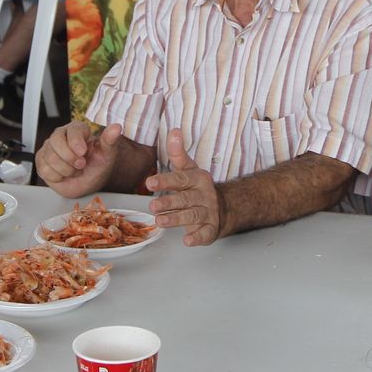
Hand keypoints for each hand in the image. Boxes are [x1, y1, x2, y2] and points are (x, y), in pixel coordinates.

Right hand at [36, 121, 121, 197]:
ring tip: (74, 170)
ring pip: (50, 158)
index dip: (76, 143)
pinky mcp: (42, 161)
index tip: (83, 153)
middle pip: (56, 142)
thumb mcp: (107, 154)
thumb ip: (110, 140)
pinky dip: (57, 176)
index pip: (72, 130)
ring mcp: (49, 148)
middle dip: (70, 159)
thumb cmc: (97, 165)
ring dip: (66, 170)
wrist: (89, 182)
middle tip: (81, 165)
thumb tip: (117, 127)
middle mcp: (60, 135)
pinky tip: (64, 174)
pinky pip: (44, 169)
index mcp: (76, 129)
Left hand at [146, 130, 224, 245]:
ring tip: (160, 221)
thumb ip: (178, 153)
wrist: (222, 207)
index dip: (165, 180)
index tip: (149, 182)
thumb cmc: (197, 187)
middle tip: (152, 205)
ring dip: (176, 219)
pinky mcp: (211, 229)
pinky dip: (197, 238)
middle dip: (169, 202)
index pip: (181, 179)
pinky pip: (206, 233)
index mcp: (198, 178)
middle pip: (185, 199)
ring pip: (192, 215)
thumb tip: (173, 130)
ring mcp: (209, 212)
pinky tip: (187, 241)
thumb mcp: (189, 169)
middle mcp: (204, 195)